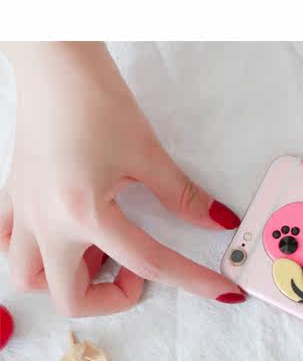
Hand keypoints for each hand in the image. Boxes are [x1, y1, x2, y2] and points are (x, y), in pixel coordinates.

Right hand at [0, 43, 245, 316]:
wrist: (54, 62)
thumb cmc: (95, 101)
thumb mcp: (148, 154)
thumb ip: (183, 197)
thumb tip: (217, 221)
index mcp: (84, 212)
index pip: (149, 265)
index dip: (194, 282)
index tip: (223, 293)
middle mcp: (46, 222)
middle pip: (70, 298)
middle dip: (111, 298)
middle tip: (136, 271)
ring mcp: (23, 213)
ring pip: (29, 279)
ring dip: (67, 280)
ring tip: (98, 252)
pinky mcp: (13, 197)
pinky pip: (9, 245)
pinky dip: (34, 255)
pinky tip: (62, 238)